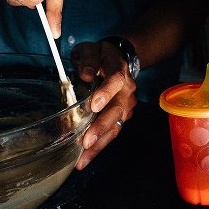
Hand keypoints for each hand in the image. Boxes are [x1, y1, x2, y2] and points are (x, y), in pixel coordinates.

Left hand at [70, 40, 137, 168]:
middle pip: (117, 110)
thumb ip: (88, 59)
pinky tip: (84, 158)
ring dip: (99, 144)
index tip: (94, 105)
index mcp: (119, 70)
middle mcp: (127, 90)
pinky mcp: (122, 117)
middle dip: (101, 127)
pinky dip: (99, 147)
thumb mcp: (91, 49)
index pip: (116, 80)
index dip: (106, 92)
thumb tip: (86, 74)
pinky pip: (112, 133)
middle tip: (86, 142)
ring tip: (82, 159)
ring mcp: (127, 106)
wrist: (117, 60)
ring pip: (116, 126)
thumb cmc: (99, 56)